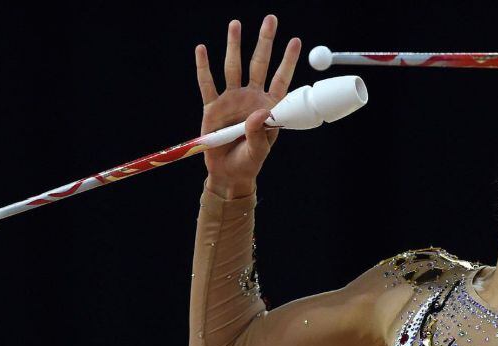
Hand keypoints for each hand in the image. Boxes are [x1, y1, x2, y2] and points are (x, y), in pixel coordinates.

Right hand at [195, 16, 300, 197]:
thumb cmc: (249, 162)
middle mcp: (251, 98)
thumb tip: (258, 113)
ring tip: (235, 24)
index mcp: (268, 107)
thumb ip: (260, 133)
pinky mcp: (212, 107)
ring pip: (233, 67)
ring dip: (234, 45)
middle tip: (270, 19)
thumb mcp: (259, 151)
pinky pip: (207, 84)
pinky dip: (203, 66)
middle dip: (264, 42)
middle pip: (259, 64)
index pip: (281, 79)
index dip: (288, 60)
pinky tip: (202, 49)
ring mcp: (231, 100)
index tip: (295, 41)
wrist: (228, 173)